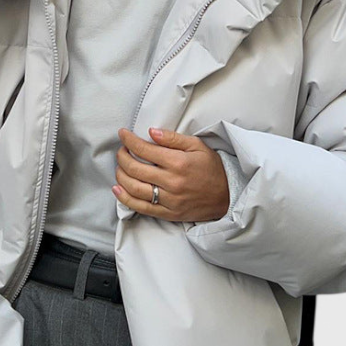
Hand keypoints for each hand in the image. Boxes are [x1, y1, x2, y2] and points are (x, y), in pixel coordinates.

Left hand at [112, 127, 229, 221]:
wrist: (227, 196)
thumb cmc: (212, 168)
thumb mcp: (197, 146)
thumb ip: (173, 138)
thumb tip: (151, 132)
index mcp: (178, 162)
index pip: (144, 149)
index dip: (129, 140)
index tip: (122, 134)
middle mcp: (172, 181)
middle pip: (135, 169)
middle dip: (122, 157)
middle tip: (121, 151)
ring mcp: (169, 200)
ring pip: (134, 188)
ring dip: (121, 176)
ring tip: (120, 167)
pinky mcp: (168, 213)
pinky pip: (141, 207)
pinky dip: (125, 198)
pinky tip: (118, 189)